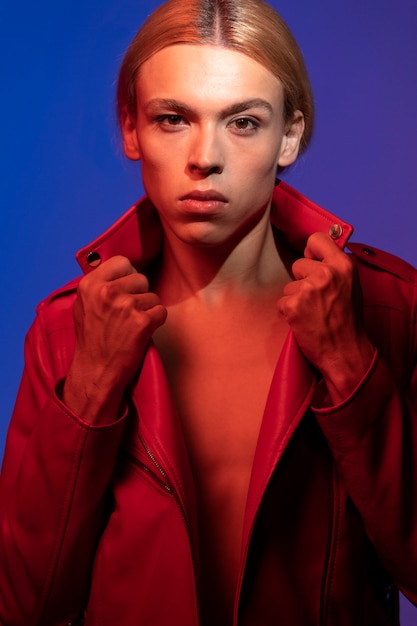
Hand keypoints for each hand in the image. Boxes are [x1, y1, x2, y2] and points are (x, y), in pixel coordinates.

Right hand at [63, 256, 166, 422]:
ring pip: (153, 296)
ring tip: (131, 326)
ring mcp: (126, 306)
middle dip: (139, 295)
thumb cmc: (92, 340)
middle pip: (141, 278)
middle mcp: (107, 292)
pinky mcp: (142, 322)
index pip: (122, 262)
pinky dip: (156, 322)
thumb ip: (99, 285)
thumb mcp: (84, 305)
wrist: (95, 371)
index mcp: (90, 284)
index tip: (125, 290)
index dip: (128, 276)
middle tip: (127, 314)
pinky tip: (141, 332)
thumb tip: (120, 269)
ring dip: (147, 310)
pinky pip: (161, 312)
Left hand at [277, 232, 373, 402]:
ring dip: (296, 300)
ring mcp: (308, 289)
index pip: (317, 239)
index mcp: (344, 265)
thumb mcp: (351, 286)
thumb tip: (315, 254)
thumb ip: (335, 269)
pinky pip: (281, 303)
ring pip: (289, 286)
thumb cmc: (348, 322)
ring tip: (313, 315)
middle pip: (298, 264)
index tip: (312, 262)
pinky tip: (304, 323)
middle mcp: (326, 274)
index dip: (311, 251)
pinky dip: (288, 313)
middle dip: (302, 281)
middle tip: (318, 301)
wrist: (346, 353)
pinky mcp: (293, 305)